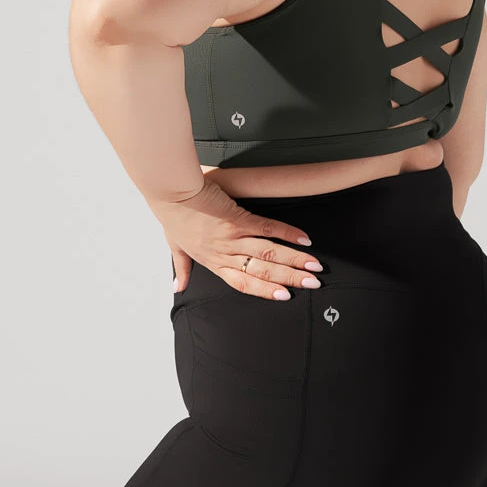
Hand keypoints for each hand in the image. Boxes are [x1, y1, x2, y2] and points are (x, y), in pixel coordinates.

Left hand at [145, 177, 322, 299]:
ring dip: (295, 260)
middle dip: (291, 279)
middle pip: (263, 271)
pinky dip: (287, 233)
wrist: (171, 191)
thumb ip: (182, 268)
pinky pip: (267, 228)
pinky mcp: (237, 218)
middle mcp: (225, 253)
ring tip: (315, 266)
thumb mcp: (175, 247)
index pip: (244, 283)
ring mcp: (232, 237)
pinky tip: (304, 238)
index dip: (266, 291)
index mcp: (212, 261)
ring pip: (269, 253)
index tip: (285, 296)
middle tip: (313, 284)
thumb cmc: (172, 214)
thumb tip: (178, 287)